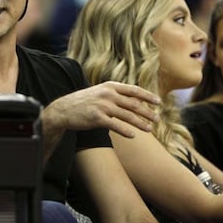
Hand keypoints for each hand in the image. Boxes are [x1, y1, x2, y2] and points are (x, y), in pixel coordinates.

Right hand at [44, 81, 159, 137]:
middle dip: (147, 112)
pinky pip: (116, 126)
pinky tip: (133, 135)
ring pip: (128, 116)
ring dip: (140, 123)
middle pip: (134, 104)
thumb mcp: (99, 92)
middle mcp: (108, 94)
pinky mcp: (97, 118)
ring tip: (149, 129)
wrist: (64, 110)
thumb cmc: (83, 102)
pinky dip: (126, 131)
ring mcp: (103, 106)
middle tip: (157, 119)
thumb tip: (134, 99)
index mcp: (110, 86)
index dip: (148, 96)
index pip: (134, 90)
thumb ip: (115, 94)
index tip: (158, 102)